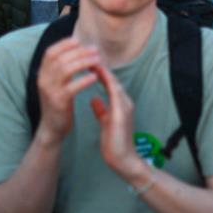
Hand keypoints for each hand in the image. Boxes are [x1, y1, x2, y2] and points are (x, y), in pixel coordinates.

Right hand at [36, 38, 100, 144]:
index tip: (79, 41)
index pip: (50, 53)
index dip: (64, 44)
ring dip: (84, 62)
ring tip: (97, 61)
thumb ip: (62, 68)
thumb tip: (77, 49)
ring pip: (66, 70)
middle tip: (95, 50)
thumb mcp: (57, 83)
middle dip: (79, 52)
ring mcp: (50, 91)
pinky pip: (72, 87)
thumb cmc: (59, 102)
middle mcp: (43, 80)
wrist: (52, 128)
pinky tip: (95, 77)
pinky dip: (84, 80)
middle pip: (60, 59)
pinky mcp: (58, 102)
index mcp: (42, 74)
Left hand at [90, 65, 142, 179]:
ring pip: (114, 82)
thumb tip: (94, 99)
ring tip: (93, 59)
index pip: (109, 82)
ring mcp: (125, 105)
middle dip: (101, 66)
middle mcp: (125, 101)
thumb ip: (101, 109)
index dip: (99, 70)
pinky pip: (115, 92)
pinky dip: (107, 82)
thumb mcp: (105, 122)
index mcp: (120, 103)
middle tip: (89, 53)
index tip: (88, 60)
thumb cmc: (114, 143)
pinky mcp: (122, 111)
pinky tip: (99, 75)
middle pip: (112, 78)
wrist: (123, 159)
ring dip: (104, 70)